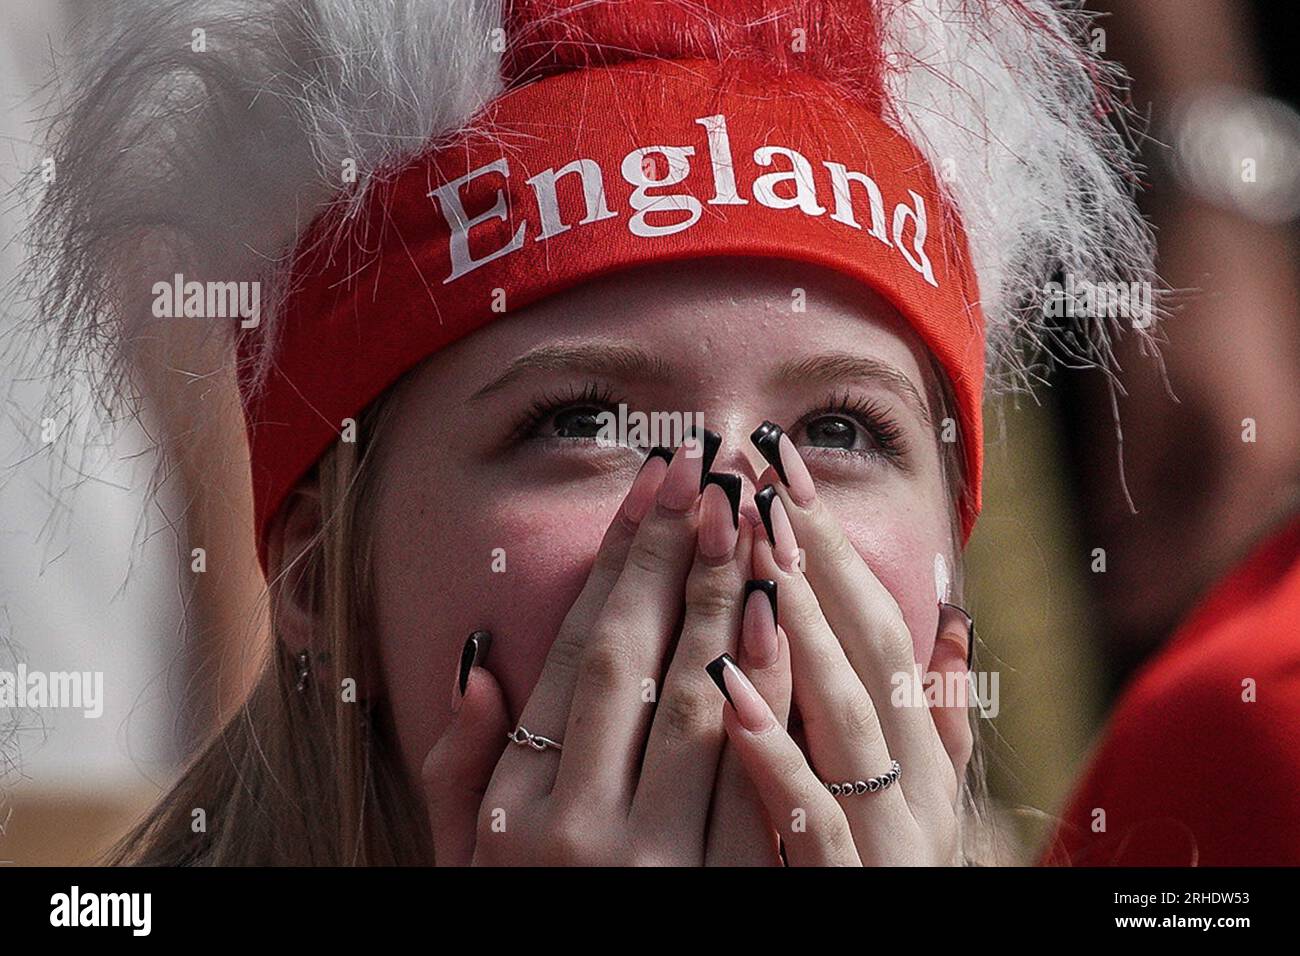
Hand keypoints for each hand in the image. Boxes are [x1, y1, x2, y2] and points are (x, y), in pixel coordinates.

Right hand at [421, 435, 780, 863]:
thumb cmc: (527, 924)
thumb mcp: (466, 863)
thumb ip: (457, 774)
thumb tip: (477, 668)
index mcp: (514, 811)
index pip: (572, 656)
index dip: (616, 562)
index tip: (651, 484)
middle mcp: (581, 829)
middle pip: (630, 657)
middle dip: (671, 552)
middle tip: (706, 466)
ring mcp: (658, 861)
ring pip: (694, 698)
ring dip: (723, 595)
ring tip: (750, 512)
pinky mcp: (732, 890)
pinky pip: (757, 774)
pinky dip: (770, 687)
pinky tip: (780, 613)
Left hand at [712, 427, 973, 864]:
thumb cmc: (888, 877)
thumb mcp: (927, 804)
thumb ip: (940, 723)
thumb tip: (958, 625)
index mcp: (919, 758)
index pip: (874, 626)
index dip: (828, 541)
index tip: (780, 460)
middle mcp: (909, 789)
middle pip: (860, 653)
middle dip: (807, 556)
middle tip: (758, 465)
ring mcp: (878, 841)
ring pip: (840, 719)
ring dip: (799, 623)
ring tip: (756, 541)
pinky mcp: (837, 894)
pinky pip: (806, 819)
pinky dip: (774, 750)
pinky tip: (729, 686)